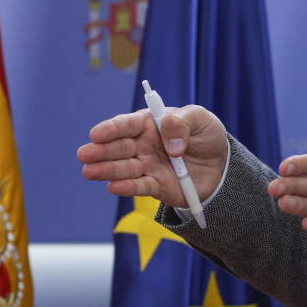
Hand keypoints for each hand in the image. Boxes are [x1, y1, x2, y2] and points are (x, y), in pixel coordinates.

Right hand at [77, 105, 228, 207]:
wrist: (221, 164)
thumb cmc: (206, 135)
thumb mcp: (201, 119)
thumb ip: (182, 123)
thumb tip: (171, 144)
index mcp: (151, 124)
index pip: (127, 124)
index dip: (111, 129)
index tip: (97, 134)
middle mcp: (144, 145)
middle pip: (119, 147)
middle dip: (101, 151)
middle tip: (85, 154)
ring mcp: (148, 166)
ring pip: (123, 168)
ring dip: (106, 170)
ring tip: (89, 172)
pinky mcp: (156, 186)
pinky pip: (139, 187)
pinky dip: (127, 187)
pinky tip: (113, 186)